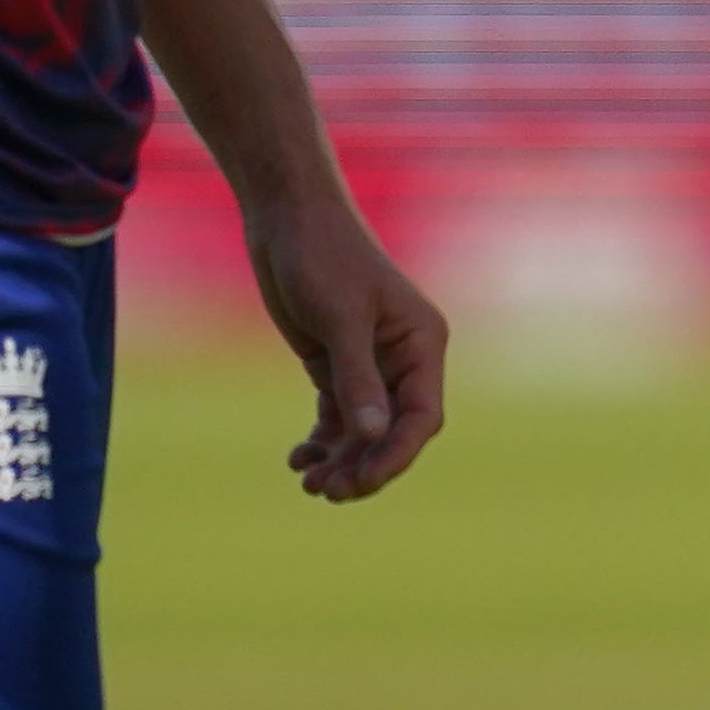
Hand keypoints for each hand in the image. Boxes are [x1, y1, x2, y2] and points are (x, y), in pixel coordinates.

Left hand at [245, 182, 448, 501]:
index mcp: (422, 344)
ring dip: (342, 460)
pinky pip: (339, 417)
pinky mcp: (337, 363)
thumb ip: (358, 380)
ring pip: (365, 431)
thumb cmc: (321, 255)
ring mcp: (371, 364)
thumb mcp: (340, 318)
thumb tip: (375, 437)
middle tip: (326, 493)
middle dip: (364, 465)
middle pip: (394, 432)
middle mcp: (404, 359)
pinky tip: (299, 458)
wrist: (287, 216)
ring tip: (309, 484)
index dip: (395, 456)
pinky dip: (323, 441)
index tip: (360, 483)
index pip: (421, 417)